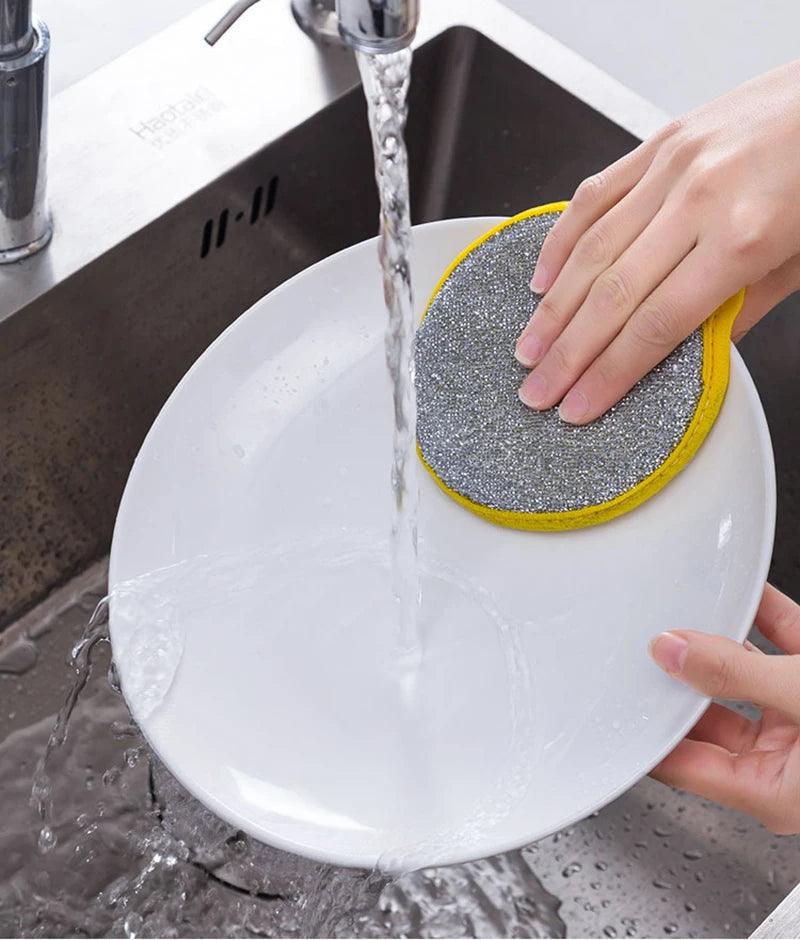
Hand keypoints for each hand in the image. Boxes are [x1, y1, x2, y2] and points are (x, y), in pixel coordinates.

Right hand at [516, 60, 799, 423]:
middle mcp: (700, 200)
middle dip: (568, 354)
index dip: (609, 375)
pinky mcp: (659, 142)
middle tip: (539, 391)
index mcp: (743, 238)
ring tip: (530, 348)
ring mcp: (673, 166)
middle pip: (612, 296)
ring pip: (592, 250)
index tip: (579, 406)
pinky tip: (542, 279)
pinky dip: (560, 241)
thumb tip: (691, 351)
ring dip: (553, 309)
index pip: (655, 327)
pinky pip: (595, 196)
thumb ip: (741, 308)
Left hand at [648, 584, 799, 833]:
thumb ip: (735, 676)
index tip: (612, 696)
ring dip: (722, 640)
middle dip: (680, 675)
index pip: (681, 764)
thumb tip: (672, 650)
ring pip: (749, 676)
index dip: (642, 729)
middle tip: (643, 642)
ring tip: (685, 610)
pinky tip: (745, 594)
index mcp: (772, 790)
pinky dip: (767, 620)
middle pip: (710, 714)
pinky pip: (787, 647)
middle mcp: (787, 761)